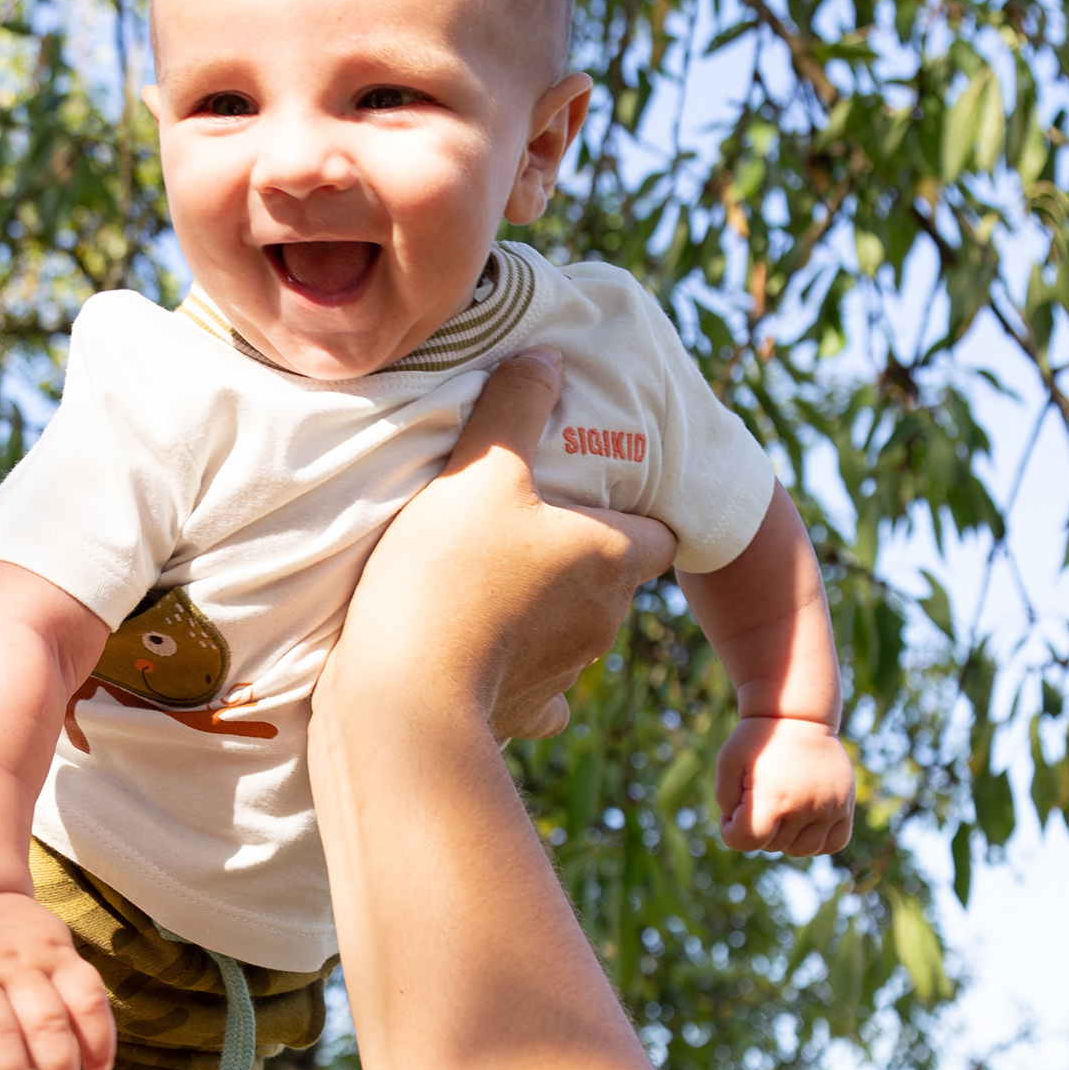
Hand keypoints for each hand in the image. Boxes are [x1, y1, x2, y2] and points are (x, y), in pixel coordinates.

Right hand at [324, 348, 676, 741]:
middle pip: (613, 578)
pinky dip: (520, 671)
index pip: (662, 533)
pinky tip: (485, 654)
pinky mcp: (525, 713)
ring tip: (487, 581)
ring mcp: (567, 672)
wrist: (407, 693)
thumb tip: (545, 357)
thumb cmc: (449, 569)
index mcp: (613, 555)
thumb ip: (516, 404)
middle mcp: (605, 617)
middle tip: (524, 526)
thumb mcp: (481, 467)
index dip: (634, 511)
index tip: (595, 496)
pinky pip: (538, 691)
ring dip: (546, 608)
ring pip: (574, 631)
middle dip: (581, 555)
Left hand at [715, 716, 854, 854]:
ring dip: (785, 839)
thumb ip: (726, 800)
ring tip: (779, 810)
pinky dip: (817, 841)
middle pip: (772, 845)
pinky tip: (802, 821)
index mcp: (773, 798)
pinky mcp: (846, 805)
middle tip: (756, 799)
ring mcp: (830, 808)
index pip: (747, 841)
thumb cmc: (759, 739)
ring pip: (803, 850)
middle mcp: (805, 807)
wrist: (800, 716)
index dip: (731, 831)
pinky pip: (834, 843)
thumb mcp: (728, 761)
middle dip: (757, 829)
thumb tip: (742, 831)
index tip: (731, 813)